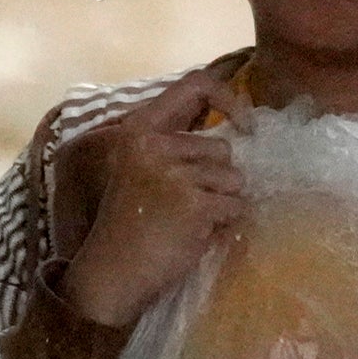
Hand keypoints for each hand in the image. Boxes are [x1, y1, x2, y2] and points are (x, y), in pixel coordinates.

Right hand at [43, 65, 245, 331]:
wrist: (110, 273)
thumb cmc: (129, 224)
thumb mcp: (142, 169)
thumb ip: (174, 146)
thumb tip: (235, 127)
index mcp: (139, 130)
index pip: (196, 84)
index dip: (229, 98)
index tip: (247, 124)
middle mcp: (155, 145)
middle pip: (222, 149)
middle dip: (217, 180)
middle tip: (188, 206)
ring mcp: (174, 174)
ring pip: (233, 180)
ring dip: (221, 204)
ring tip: (190, 222)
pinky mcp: (194, 204)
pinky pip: (234, 207)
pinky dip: (224, 225)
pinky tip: (194, 235)